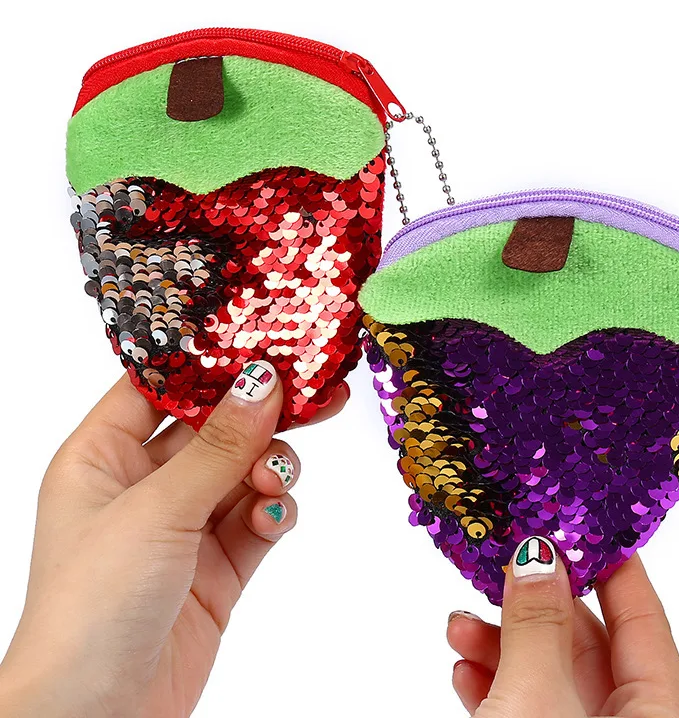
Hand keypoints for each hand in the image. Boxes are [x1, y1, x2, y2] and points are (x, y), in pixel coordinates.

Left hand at [0, 362, 346, 717]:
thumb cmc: (93, 607)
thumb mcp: (156, 509)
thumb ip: (219, 445)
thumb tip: (263, 381)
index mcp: (102, 458)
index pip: (159, 388)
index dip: (208, 363)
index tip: (262, 341)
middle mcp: (143, 485)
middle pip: (215, 426)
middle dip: (261, 414)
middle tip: (314, 393)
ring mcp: (184, 525)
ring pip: (244, 470)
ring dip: (269, 467)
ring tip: (272, 479)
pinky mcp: (218, 564)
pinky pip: (258, 517)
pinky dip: (273, 511)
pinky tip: (272, 518)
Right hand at [447, 537, 678, 716]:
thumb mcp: (535, 698)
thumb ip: (537, 625)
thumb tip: (537, 556)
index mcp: (658, 714)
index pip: (644, 620)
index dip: (612, 566)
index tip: (580, 521)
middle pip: (588, 645)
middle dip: (534, 605)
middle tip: (502, 566)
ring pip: (549, 676)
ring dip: (501, 646)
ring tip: (460, 626)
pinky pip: (526, 708)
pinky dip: (495, 685)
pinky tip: (466, 671)